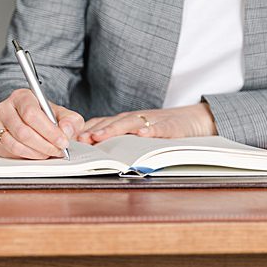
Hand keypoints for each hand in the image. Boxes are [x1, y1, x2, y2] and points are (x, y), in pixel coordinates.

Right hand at [0, 87, 84, 159]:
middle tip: (58, 150)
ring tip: (50, 152)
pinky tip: (39, 154)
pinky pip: (11, 152)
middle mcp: (5, 109)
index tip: (62, 141)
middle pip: (23, 131)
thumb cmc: (44, 115)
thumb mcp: (61, 113)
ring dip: (37, 153)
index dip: (49, 131)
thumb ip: (70, 120)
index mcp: (22, 97)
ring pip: (16, 144)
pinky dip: (28, 156)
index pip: (32, 114)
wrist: (27, 119)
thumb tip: (66, 130)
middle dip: (45, 145)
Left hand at [75, 103, 215, 143]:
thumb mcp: (141, 132)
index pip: (103, 123)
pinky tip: (142, 135)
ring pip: (130, 123)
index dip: (88, 130)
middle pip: (113, 122)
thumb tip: (95, 148)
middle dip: (95, 130)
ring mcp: (154, 121)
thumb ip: (121, 137)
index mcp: (128, 121)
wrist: (195, 120)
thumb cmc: (165, 129)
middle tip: (80, 139)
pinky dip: (151, 130)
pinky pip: (160, 128)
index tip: (71, 139)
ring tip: (99, 137)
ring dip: (113, 129)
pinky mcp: (171, 126)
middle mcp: (137, 119)